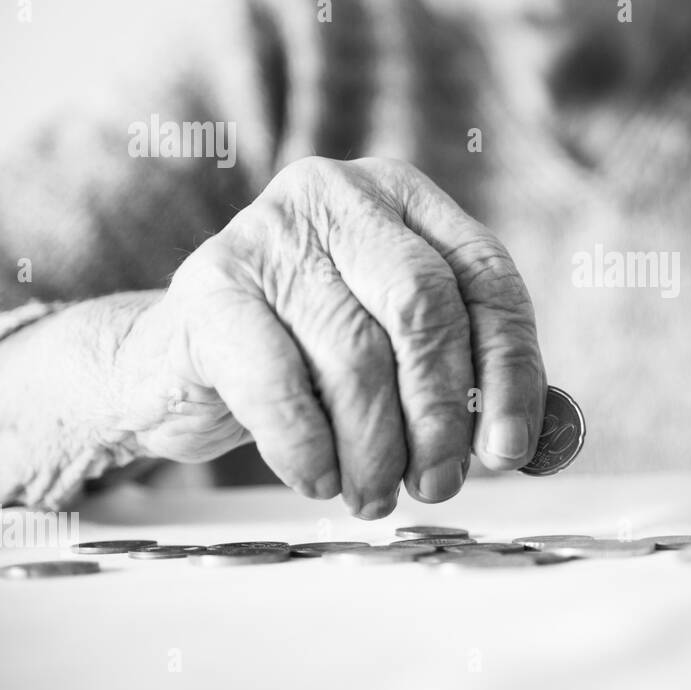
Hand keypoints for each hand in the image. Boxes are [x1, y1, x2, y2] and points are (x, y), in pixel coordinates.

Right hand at [115, 156, 545, 516]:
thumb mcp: (388, 343)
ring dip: (375, 448)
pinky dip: (309, 450)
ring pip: (355, 354)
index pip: (485, 277)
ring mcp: (269, 233)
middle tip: (439, 483)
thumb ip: (458, 374)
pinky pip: (280, 386)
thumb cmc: (302, 353)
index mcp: (403, 197)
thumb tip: (520, 444)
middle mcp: (339, 195)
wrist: (170, 358)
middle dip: (441, 412)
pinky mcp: (210, 286)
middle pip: (423, 306)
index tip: (510, 448)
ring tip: (375, 494)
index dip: (511, 369)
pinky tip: (319, 478)